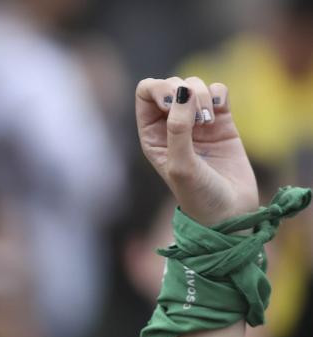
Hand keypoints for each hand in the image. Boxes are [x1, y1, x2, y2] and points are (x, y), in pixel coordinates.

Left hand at [136, 76, 257, 225]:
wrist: (229, 212)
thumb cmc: (198, 195)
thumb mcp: (181, 165)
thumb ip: (178, 128)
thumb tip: (183, 91)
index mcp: (152, 135)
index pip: (146, 92)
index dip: (159, 89)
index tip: (171, 105)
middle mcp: (171, 126)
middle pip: (171, 84)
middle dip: (185, 92)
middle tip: (198, 119)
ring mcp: (197, 122)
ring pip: (195, 84)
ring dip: (203, 95)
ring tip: (209, 122)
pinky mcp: (222, 120)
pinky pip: (218, 90)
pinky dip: (219, 94)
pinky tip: (220, 114)